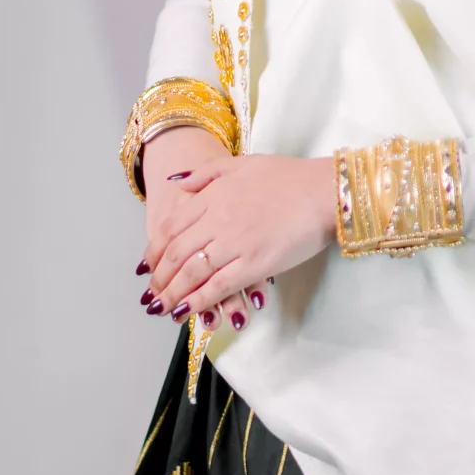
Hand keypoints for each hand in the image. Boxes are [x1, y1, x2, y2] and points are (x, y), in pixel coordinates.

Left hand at [142, 151, 338, 330]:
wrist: (325, 191)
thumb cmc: (290, 177)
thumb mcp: (243, 164)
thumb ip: (207, 174)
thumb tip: (177, 184)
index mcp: (213, 195)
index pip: (171, 228)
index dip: (155, 251)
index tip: (149, 267)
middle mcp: (218, 219)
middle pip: (176, 253)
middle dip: (159, 278)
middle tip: (153, 294)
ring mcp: (235, 242)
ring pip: (192, 272)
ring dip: (172, 293)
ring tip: (163, 308)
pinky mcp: (255, 264)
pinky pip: (218, 286)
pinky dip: (199, 300)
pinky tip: (187, 310)